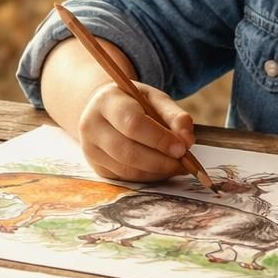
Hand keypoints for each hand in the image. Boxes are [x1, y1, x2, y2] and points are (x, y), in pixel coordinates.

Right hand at [76, 80, 194, 181]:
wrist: (102, 109)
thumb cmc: (133, 102)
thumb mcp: (154, 99)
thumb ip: (174, 116)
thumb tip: (187, 140)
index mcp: (106, 101)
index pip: (132, 124)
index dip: (159, 139)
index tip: (182, 148)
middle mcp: (91, 126)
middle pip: (127, 151)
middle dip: (160, 161)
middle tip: (183, 162)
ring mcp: (90, 149)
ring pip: (127, 169)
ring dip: (157, 172)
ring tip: (176, 166)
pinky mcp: (97, 167)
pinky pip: (126, 178)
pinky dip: (148, 177)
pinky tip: (162, 169)